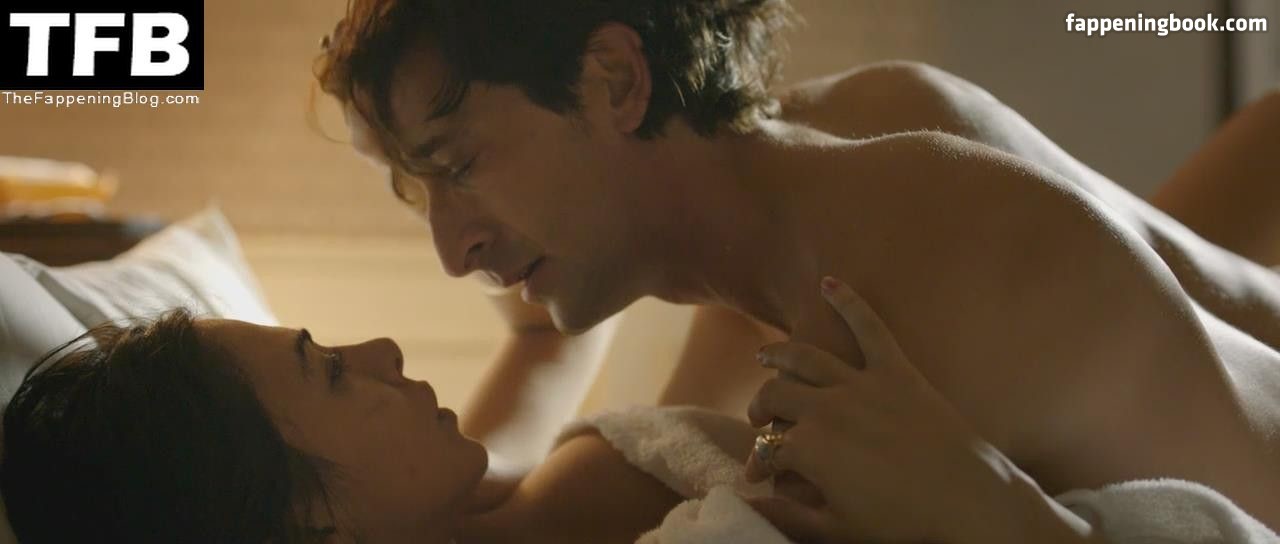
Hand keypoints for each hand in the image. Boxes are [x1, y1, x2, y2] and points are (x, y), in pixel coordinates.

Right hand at [743, 276, 1010, 543]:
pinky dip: (850, 302)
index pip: (765, 449)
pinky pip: (869, 327)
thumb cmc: (903, 522)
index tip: (757, 477)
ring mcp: (860, 384)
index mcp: (807, 448)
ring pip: (804, 358)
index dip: (756, 464)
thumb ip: (788, 516)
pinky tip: (830, 283)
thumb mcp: (837, 529)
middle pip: (775, 396)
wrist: (968, 500)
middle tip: (761, 420)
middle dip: (760, 409)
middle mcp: (824, 408)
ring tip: (765, 356)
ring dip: (779, 355)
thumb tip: (754, 502)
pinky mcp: (895, 370)